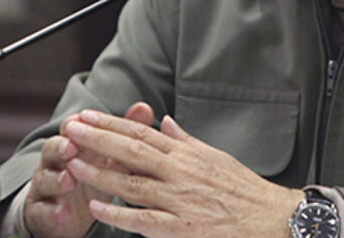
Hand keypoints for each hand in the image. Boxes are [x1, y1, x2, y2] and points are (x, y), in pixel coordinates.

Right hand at [23, 102, 154, 237]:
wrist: (67, 212)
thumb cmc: (91, 178)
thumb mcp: (108, 158)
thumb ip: (123, 135)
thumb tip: (143, 107)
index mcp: (72, 145)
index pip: (70, 128)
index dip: (76, 123)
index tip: (83, 119)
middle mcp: (55, 162)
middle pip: (52, 148)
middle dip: (61, 146)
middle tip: (71, 147)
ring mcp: (46, 187)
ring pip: (44, 179)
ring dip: (56, 179)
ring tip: (69, 181)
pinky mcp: (42, 212)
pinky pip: (43, 209)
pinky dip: (52, 211)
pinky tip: (63, 212)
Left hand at [62, 109, 303, 237]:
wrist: (272, 220)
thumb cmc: (244, 190)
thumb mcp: (215, 157)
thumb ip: (185, 140)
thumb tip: (164, 122)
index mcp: (186, 154)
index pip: (141, 133)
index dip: (111, 123)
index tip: (87, 116)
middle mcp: (180, 173)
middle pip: (131, 151)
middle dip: (97, 139)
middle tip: (70, 128)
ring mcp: (179, 200)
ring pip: (131, 184)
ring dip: (100, 173)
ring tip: (74, 162)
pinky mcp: (182, 228)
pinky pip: (144, 220)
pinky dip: (119, 213)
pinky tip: (97, 206)